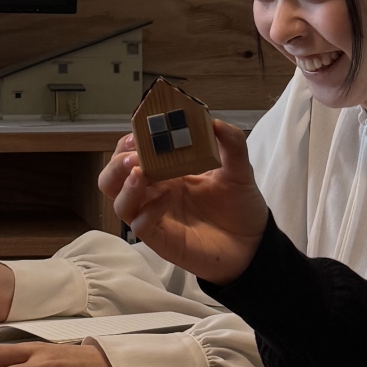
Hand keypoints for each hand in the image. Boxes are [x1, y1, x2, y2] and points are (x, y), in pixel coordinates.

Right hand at [98, 121, 268, 282]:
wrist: (254, 244)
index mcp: (166, 172)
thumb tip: (215, 122)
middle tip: (135, 155)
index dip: (128, 143)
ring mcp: (155, 217)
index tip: (139, 132)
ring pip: (119, 202)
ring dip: (125, 185)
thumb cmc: (240, 207)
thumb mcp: (239, 170)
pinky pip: (141, 225)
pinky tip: (168, 198)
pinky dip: (149, 210)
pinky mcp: (161, 240)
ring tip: (141, 172)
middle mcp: (154, 193)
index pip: (131, 154)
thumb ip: (231, 144)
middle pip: (113, 179)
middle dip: (117, 164)